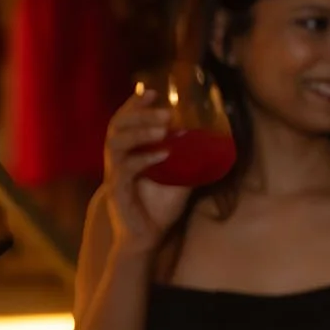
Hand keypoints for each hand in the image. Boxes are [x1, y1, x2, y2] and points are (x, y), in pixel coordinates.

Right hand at [101, 93, 191, 253]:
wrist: (147, 238)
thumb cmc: (160, 206)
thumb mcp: (179, 179)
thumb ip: (189, 161)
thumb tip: (214, 145)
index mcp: (128, 153)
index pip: (124, 122)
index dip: (134, 105)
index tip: (150, 90)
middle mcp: (117, 160)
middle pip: (117, 127)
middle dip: (139, 114)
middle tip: (165, 110)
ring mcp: (115, 175)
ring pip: (116, 144)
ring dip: (140, 132)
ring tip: (164, 128)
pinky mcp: (117, 192)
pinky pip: (125, 170)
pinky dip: (145, 158)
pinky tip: (163, 153)